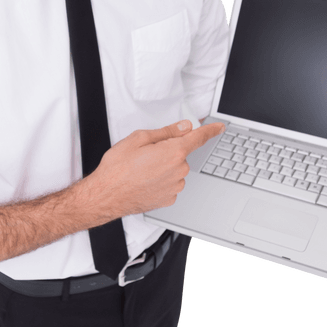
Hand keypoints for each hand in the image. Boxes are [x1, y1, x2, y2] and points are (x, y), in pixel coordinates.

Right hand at [88, 119, 223, 216]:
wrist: (106, 196)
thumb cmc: (118, 168)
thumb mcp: (138, 139)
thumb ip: (166, 132)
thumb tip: (184, 127)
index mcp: (173, 152)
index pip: (199, 137)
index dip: (211, 130)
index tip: (219, 127)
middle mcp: (178, 170)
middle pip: (181, 154)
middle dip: (167, 151)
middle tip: (145, 155)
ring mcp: (175, 187)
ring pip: (175, 170)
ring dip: (163, 167)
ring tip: (140, 170)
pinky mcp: (169, 199)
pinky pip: (170, 184)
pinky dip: (160, 181)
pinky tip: (144, 181)